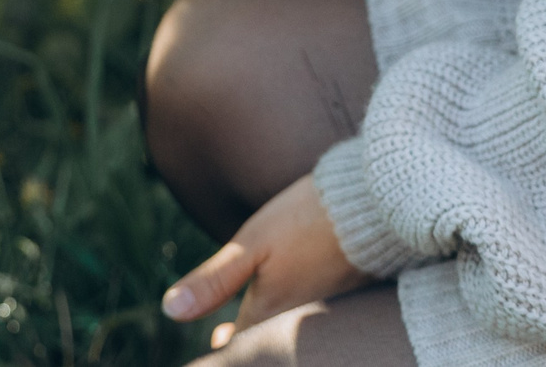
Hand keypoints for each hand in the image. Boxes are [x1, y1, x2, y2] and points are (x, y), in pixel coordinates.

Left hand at [162, 175, 364, 348]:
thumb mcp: (252, 243)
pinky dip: (300, 306)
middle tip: (226, 334)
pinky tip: (296, 290)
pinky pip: (319, 310)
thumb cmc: (307, 217)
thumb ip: (213, 280)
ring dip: (272, 321)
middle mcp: (301, 316)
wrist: (375, 201)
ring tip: (248, 320)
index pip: (241, 341)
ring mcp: (329, 303)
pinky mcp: (350, 286)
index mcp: (271, 309)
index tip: (215, 339)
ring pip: (294, 323)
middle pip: (268, 336)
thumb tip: (171, 310)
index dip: (226, 345)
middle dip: (248, 336)